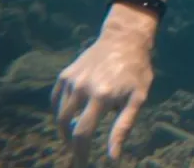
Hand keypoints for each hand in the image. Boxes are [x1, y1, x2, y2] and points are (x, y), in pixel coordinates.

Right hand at [50, 21, 154, 165]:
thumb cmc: (136, 70)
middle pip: (67, 126)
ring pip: (60, 114)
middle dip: (71, 143)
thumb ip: (123, 127)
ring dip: (66, 128)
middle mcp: (82, 88)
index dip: (80, 152)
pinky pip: (56, 100)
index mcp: (101, 96)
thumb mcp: (137, 98)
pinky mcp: (65, 74)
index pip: (82, 133)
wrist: (124, 39)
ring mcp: (71, 80)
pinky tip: (71, 116)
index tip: (82, 163)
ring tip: (77, 133)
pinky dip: (60, 111)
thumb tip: (113, 156)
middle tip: (79, 152)